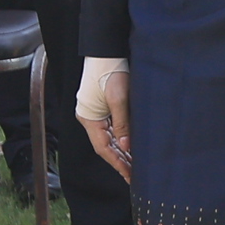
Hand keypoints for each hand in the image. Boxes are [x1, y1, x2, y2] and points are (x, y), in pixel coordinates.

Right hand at [75, 58, 132, 180]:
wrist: (107, 49)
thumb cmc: (112, 69)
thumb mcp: (119, 98)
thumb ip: (122, 124)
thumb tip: (127, 147)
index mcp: (89, 118)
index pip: (103, 148)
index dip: (117, 163)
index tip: (129, 175)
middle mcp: (90, 118)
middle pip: (105, 146)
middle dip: (120, 161)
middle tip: (135, 175)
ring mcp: (96, 112)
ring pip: (108, 138)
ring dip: (121, 151)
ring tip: (135, 164)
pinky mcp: (103, 106)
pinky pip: (111, 128)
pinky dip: (121, 139)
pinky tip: (131, 146)